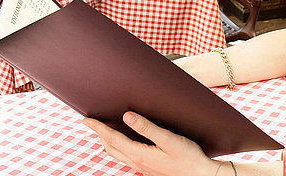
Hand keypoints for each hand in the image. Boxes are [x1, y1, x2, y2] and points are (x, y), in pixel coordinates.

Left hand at [83, 112, 217, 175]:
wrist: (200, 175)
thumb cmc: (188, 157)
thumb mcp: (168, 139)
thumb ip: (147, 127)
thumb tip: (127, 116)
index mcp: (139, 154)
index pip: (112, 139)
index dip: (98, 128)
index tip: (86, 120)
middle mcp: (137, 162)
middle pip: (110, 147)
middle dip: (99, 134)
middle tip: (92, 122)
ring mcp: (142, 167)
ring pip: (117, 154)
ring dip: (108, 142)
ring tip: (104, 130)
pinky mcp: (148, 169)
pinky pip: (126, 157)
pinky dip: (119, 147)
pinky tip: (125, 142)